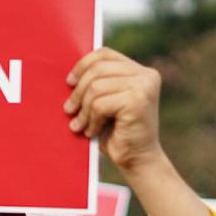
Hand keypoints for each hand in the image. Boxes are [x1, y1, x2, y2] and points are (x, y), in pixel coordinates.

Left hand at [65, 48, 164, 172]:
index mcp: (140, 71)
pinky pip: (100, 104)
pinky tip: (92, 131)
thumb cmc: (117, 133)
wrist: (138, 160)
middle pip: (97, 69)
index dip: (83, 65)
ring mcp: (144, 86)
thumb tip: (69, 75)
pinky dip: (91, 119)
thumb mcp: (106, 102)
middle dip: (78, 91)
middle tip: (69, 110)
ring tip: (80, 125)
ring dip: (83, 109)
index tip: (69, 82)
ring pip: (96, 87)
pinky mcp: (138, 100)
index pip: (104, 54)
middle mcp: (146, 75)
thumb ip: (97, 84)